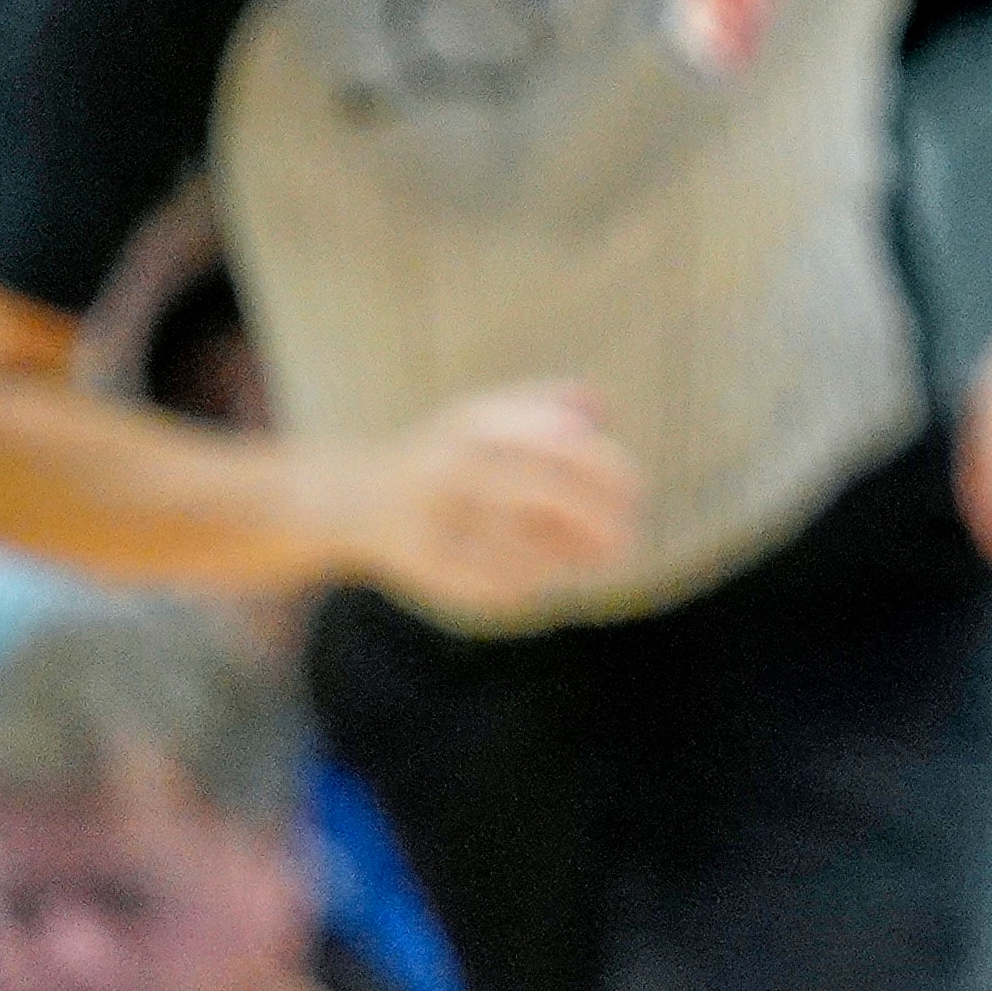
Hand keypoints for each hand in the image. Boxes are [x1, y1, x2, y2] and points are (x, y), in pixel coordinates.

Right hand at [340, 384, 642, 623]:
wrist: (355, 499)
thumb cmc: (443, 454)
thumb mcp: (489, 414)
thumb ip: (546, 404)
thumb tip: (601, 408)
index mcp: (477, 423)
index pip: (558, 442)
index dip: (606, 471)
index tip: (636, 494)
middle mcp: (452, 463)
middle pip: (540, 491)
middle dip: (593, 520)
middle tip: (627, 542)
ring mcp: (430, 514)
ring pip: (516, 544)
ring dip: (565, 558)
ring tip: (593, 564)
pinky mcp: (417, 562)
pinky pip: (485, 582)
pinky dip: (523, 586)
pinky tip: (542, 583)